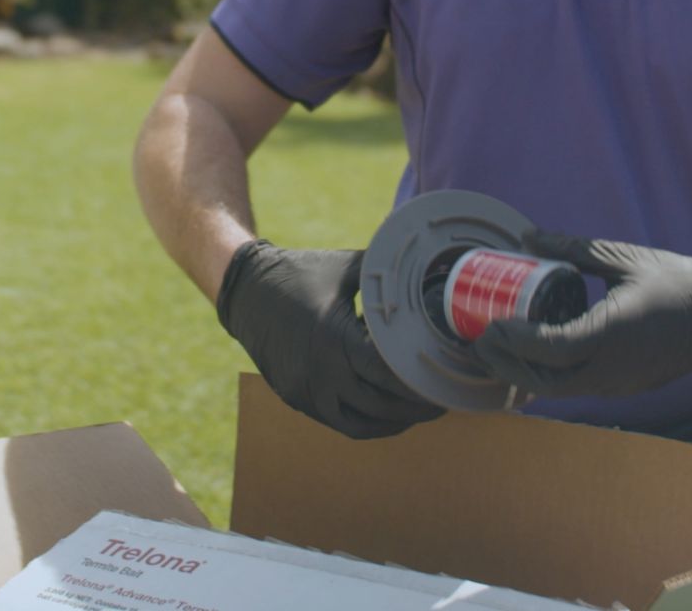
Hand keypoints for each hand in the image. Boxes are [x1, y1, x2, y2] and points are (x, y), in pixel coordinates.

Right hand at [216, 239, 444, 437]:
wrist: (246, 290)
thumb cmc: (301, 273)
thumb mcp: (347, 267)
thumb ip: (387, 276)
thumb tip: (431, 270)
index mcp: (334, 336)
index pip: (389, 374)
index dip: (421, 384)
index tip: (444, 383)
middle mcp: (320, 371)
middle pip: (382, 404)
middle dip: (417, 407)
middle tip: (444, 399)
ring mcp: (306, 390)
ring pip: (364, 422)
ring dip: (396, 419)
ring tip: (422, 409)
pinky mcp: (298, 399)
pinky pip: (342, 423)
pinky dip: (370, 424)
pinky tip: (391, 414)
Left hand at [471, 229, 691, 396]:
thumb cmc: (676, 281)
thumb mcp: (620, 258)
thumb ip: (571, 248)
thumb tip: (528, 236)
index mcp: (610, 334)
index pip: (549, 348)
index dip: (513, 341)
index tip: (490, 325)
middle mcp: (612, 368)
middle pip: (544, 382)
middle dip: (507, 367)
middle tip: (481, 343)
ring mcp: (619, 383)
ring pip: (560, 391)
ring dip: (525, 375)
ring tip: (499, 352)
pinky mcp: (625, 387)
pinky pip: (578, 388)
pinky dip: (550, 377)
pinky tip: (534, 358)